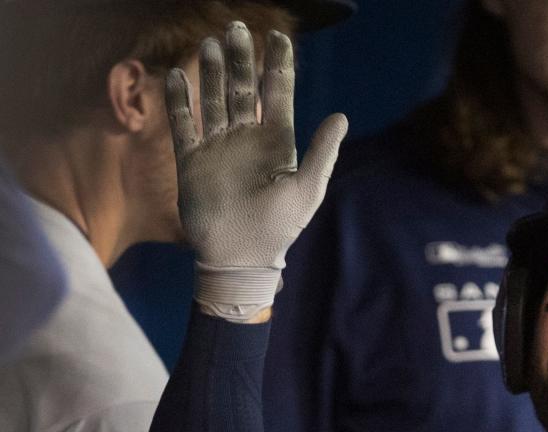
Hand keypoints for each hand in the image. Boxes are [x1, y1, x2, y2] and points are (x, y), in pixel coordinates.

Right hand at [166, 22, 347, 321]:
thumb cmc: (278, 229)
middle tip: (237, 28)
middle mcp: (247, 140)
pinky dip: (179, 101)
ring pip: (214, 100)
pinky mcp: (192, 161)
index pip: (278, 94)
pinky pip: (184, 124)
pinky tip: (176, 76)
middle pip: (243, 89)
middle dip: (241, 59)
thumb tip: (341, 116)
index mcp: (277, 143)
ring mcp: (218, 148)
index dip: (278, 65)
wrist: (239, 258)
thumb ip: (322, 152)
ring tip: (210, 43)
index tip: (278, 37)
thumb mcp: (306, 189)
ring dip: (212, 72)